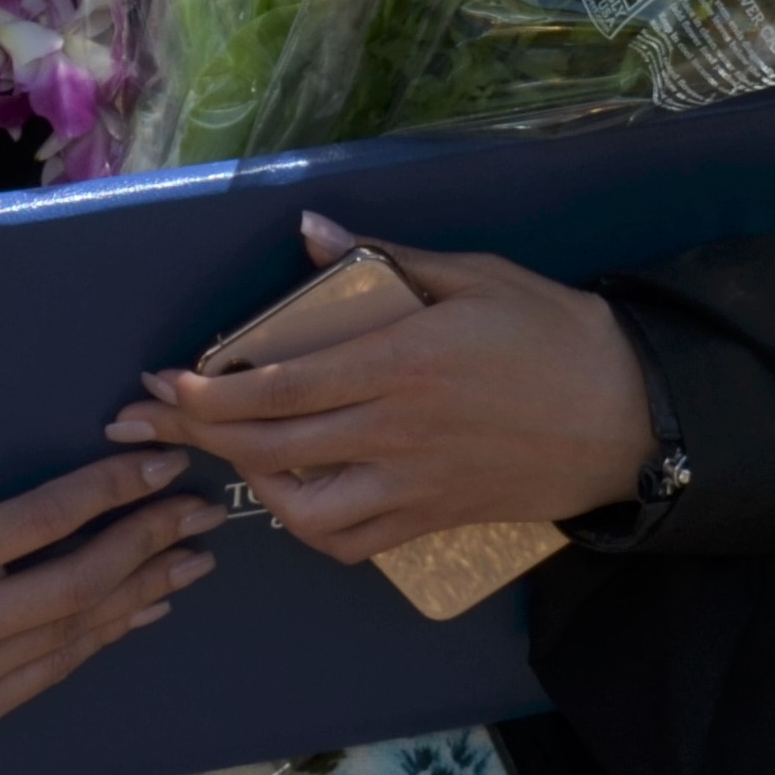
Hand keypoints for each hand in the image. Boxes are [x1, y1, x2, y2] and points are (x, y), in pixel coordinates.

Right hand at [0, 404, 220, 742]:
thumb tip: (31, 379)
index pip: (44, 519)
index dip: (111, 491)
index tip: (163, 467)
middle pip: (75, 582)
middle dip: (147, 543)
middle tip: (197, 514)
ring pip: (74, 633)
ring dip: (142, 591)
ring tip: (191, 559)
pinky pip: (53, 671)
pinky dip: (104, 637)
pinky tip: (144, 607)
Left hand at [109, 212, 652, 564]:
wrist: (628, 416)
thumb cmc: (552, 333)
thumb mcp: (472, 275)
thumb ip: (382, 259)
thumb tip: (309, 233)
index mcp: (398, 362)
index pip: (276, 386)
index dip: (206, 392)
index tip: (161, 382)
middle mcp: (394, 431)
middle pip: (268, 447)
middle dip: (195, 436)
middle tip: (146, 422)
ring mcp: (411, 485)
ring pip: (300, 506)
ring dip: (246, 483)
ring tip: (222, 454)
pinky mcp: (430, 520)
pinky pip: (349, 542)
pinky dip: (306, 526)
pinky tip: (290, 499)